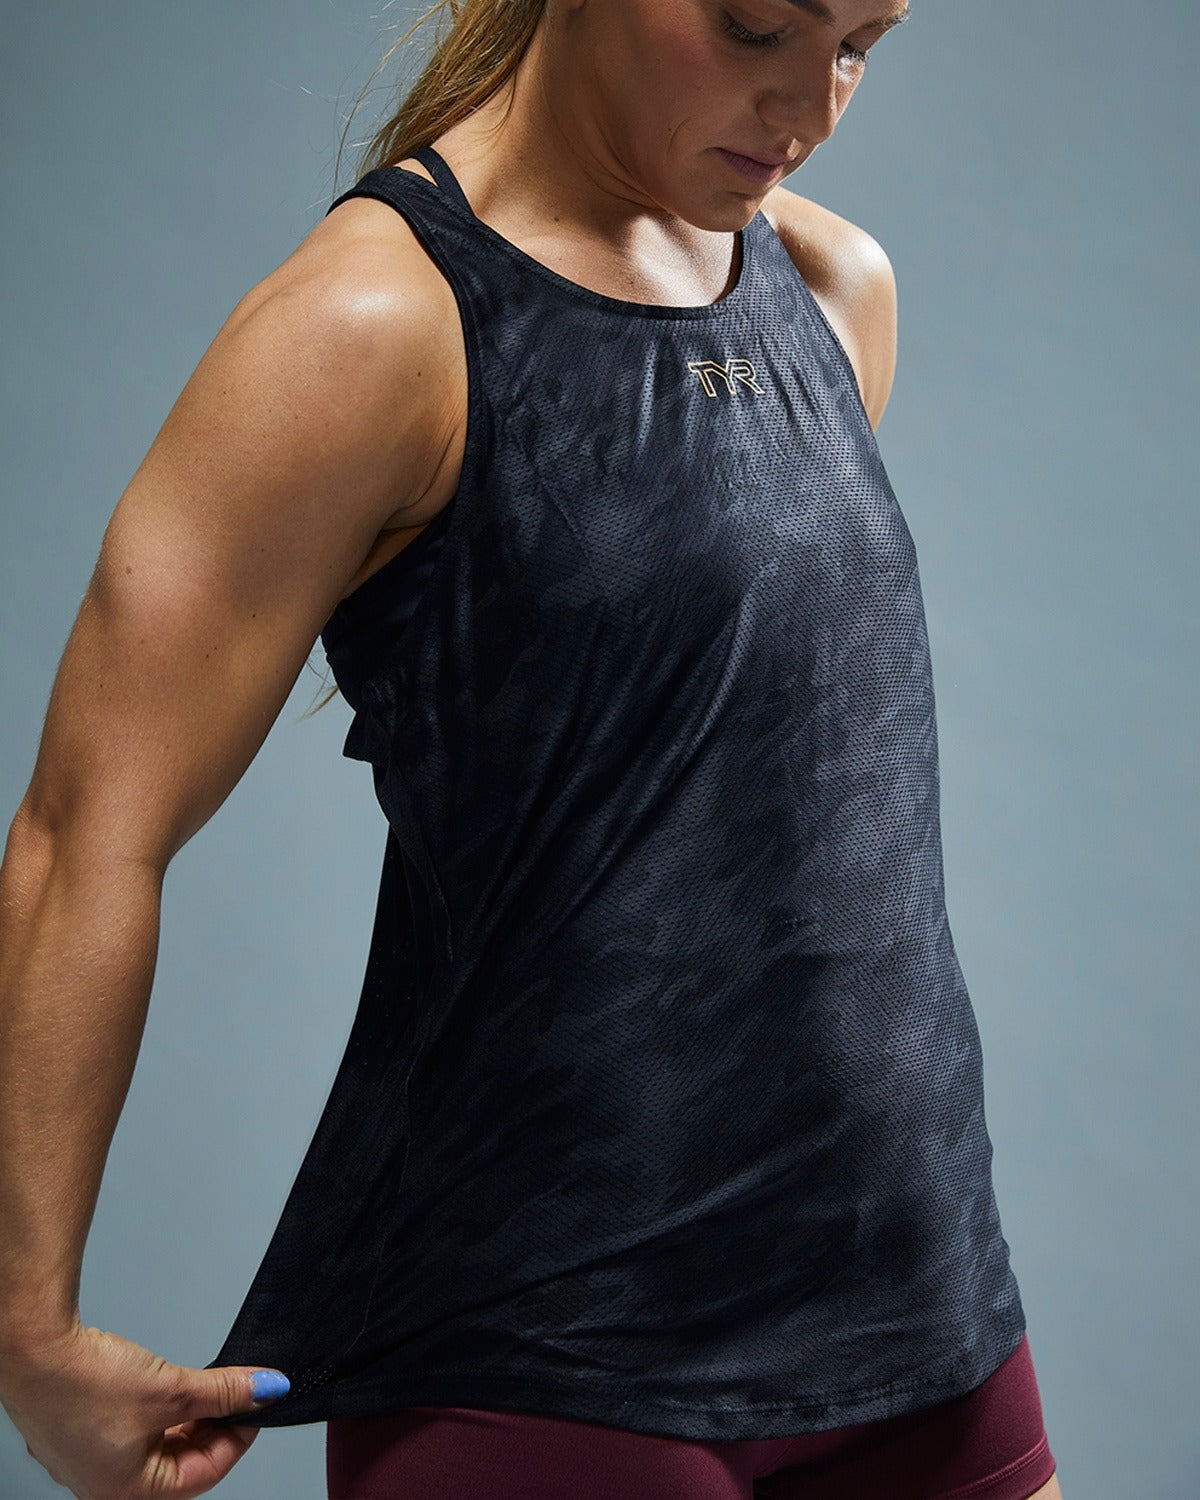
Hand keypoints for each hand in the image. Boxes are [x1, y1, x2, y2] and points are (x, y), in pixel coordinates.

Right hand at [0, 1320, 286, 1498]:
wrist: (32, 1349)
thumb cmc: (83, 1382)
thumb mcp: (170, 1389)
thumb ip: (222, 1392)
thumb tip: (265, 1390)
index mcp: (124, 1490)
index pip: (200, 1476)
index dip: (235, 1440)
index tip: (255, 1408)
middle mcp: (102, 1481)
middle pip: (176, 1463)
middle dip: (210, 1428)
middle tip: (236, 1397)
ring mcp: (86, 1455)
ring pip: (154, 1443)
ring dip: (185, 1417)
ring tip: (205, 1387)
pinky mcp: (77, 1426)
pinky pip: (130, 1426)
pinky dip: (157, 1408)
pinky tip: (166, 1384)